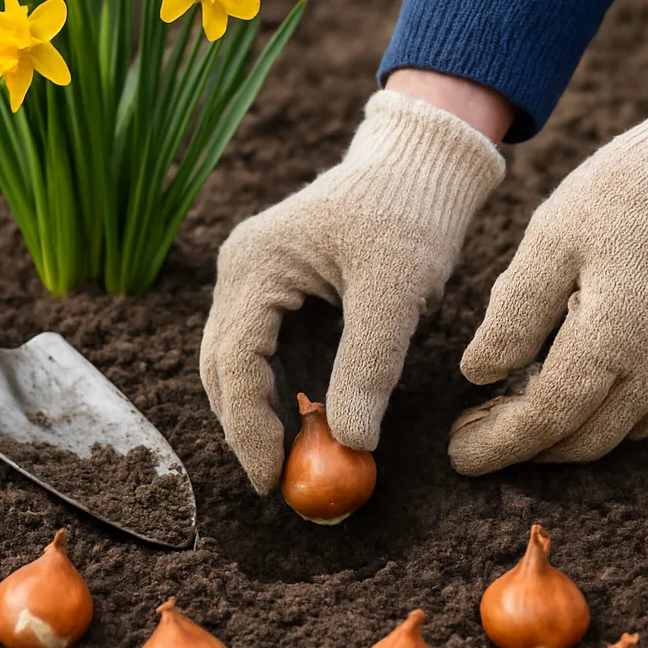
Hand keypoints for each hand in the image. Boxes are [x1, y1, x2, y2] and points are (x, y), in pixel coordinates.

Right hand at [201, 89, 504, 492]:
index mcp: (256, 264)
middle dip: (250, 427)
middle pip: (225, 367)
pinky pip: (269, 352)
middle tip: (283, 482)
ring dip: (265, 414)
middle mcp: (242, 271)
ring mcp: (256, 279)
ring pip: (242, 365)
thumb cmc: (410, 214)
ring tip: (298, 460)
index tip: (273, 480)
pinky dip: (284, 391)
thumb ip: (370, 365)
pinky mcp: (279, 290)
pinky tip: (309, 422)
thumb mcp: (396, 290)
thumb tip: (352, 444)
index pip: (236, 361)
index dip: (249, 428)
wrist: (421, 165)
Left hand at [448, 60, 647, 475]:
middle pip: (583, 441)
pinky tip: (585, 383)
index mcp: (614, 335)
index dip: (497, 443)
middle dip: (525, 448)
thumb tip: (477, 375)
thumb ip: (514, 313)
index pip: (546, 418)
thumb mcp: (553, 237)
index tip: (458, 454)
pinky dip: (613, 412)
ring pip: (622, 433)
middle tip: (479, 430)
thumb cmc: (631, 191)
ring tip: (523, 401)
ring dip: (568, 431)